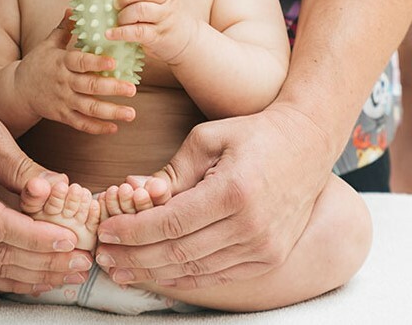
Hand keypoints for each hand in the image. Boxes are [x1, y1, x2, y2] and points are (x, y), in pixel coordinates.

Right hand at [14, 14, 137, 133]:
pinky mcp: (62, 116)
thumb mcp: (48, 44)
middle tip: (132, 89)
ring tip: (131, 113)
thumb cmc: (37, 63)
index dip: (96, 63)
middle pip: (89, 87)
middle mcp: (63, 83)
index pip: (80, 62)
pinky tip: (114, 127)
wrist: (17, 90)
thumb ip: (64, 28)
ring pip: (89, 109)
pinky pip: (81, 124)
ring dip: (111, 112)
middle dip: (112, 89)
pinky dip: (97, 127)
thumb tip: (73, 7)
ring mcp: (63, 101)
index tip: (114, 62)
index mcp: (61, 62)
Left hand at [94, 104, 334, 289]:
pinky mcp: (270, 257)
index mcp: (234, 191)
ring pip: (197, 270)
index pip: (171, 223)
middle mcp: (251, 226)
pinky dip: (186, 278)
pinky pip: (219, 275)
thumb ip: (173, 171)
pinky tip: (159, 274)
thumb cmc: (254, 133)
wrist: (307, 142)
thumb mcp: (208, 138)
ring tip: (122, 269)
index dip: (133, 232)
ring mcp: (264, 247)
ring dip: (154, 273)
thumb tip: (134, 191)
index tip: (105, 231)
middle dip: (135, 257)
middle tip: (104, 256)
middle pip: (179, 253)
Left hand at [107, 0, 196, 64]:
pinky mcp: (157, 38)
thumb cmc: (166, 19)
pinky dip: (121, 32)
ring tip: (118, 20)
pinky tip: (110, 34)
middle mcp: (167, 4)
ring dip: (124, 15)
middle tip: (116, 3)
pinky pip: (138, 32)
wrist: (188, 43)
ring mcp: (164, 20)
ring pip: (141, 10)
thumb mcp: (161, 2)